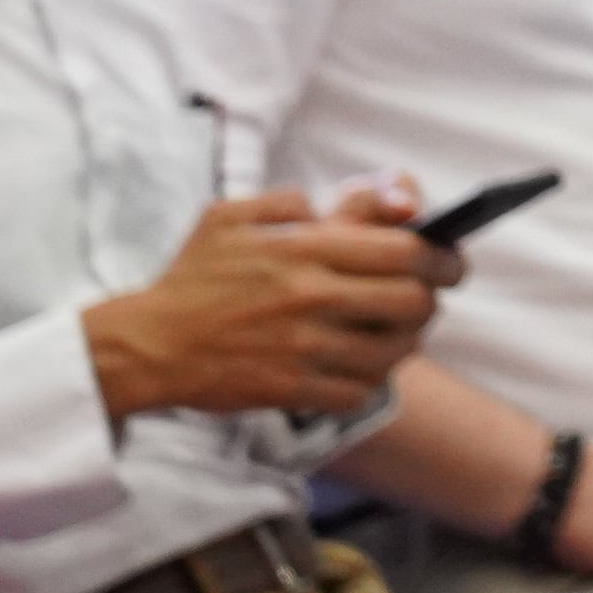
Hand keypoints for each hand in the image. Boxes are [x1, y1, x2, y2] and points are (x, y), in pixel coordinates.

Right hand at [82, 192, 456, 423]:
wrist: (143, 347)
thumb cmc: (190, 278)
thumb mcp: (231, 217)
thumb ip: (289, 200)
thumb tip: (343, 200)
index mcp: (303, 249)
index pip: (403, 250)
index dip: (441, 257)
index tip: (450, 263)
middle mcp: (309, 297)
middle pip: (410, 301)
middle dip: (432, 300)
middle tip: (429, 299)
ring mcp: (300, 347)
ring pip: (390, 351)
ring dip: (406, 343)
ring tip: (402, 335)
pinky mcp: (287, 389)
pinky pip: (355, 392)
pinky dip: (369, 383)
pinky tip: (363, 370)